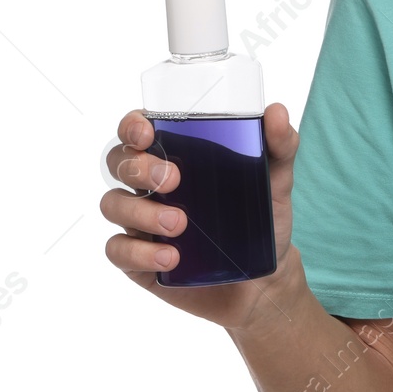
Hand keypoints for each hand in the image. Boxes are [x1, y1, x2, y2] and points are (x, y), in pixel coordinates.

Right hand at [100, 103, 301, 333]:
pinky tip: (170, 258)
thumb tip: (276, 111)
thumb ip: (280, 146)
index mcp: (177, 157)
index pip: (139, 131)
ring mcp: (140, 222)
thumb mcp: (278, 181)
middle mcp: (151, 185)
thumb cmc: (263, 221)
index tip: (147, 133)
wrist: (264, 279)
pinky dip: (139, 253)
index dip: (132, 126)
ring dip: (140, 211)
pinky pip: (118, 250)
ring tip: (179, 224)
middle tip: (174, 180)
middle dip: (139, 167)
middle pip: (120, 163)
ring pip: (113, 205)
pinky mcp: (137, 258)